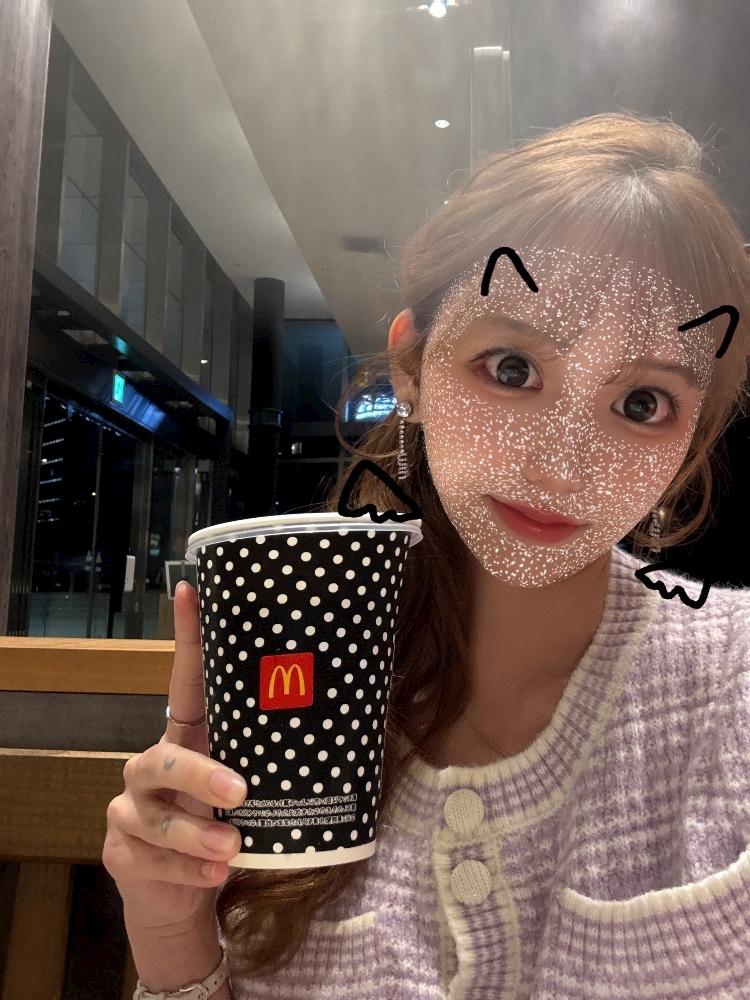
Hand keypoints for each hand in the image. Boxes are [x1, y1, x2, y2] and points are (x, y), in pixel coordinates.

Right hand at [102, 581, 247, 934]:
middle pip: (160, 758)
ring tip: (232, 850)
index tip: (191, 590)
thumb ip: (274, 759)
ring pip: (153, 816)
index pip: (184, 681)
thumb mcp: (251, 788)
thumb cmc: (226, 828)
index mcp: (186, 739)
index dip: (187, 637)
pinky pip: (150, 860)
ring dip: (195, 836)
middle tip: (239, 791)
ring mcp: (129, 811)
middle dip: (198, 774)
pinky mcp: (121, 854)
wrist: (182, 900)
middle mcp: (148, 766)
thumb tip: (349, 714)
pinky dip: (187, 872)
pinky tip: (214, 876)